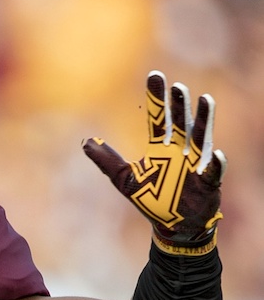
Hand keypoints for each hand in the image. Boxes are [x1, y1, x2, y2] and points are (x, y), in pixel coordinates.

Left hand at [83, 71, 226, 254]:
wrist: (173, 224)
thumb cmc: (152, 199)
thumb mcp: (124, 180)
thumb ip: (106, 161)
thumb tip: (84, 142)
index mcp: (161, 149)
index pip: (158, 119)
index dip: (157, 99)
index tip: (155, 76)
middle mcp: (180, 151)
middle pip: (180, 123)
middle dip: (179, 106)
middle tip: (177, 87)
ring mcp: (196, 165)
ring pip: (201, 138)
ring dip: (203, 121)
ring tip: (205, 100)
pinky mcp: (208, 182)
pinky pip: (213, 172)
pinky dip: (215, 164)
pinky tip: (215, 155)